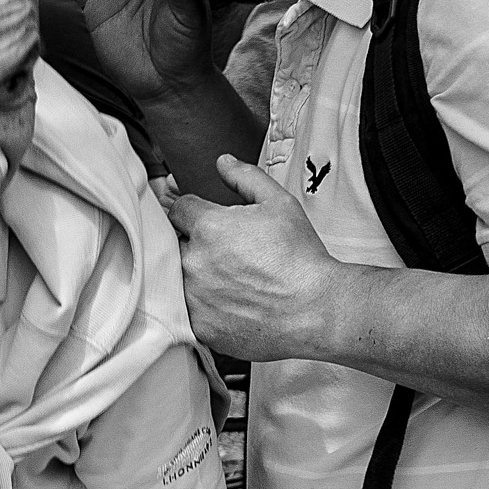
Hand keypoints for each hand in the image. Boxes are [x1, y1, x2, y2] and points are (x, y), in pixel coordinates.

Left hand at [165, 155, 337, 361]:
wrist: (313, 309)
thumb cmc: (299, 258)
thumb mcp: (279, 204)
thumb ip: (246, 178)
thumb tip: (223, 163)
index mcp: (208, 226)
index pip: (179, 209)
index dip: (194, 211)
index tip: (208, 221)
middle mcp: (193, 261)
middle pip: (175, 243)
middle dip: (194, 243)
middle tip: (227, 252)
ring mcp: (192, 296)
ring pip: (178, 278)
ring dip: (196, 274)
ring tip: (231, 278)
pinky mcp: (197, 325)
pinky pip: (188, 309)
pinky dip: (202, 304)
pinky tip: (230, 301)